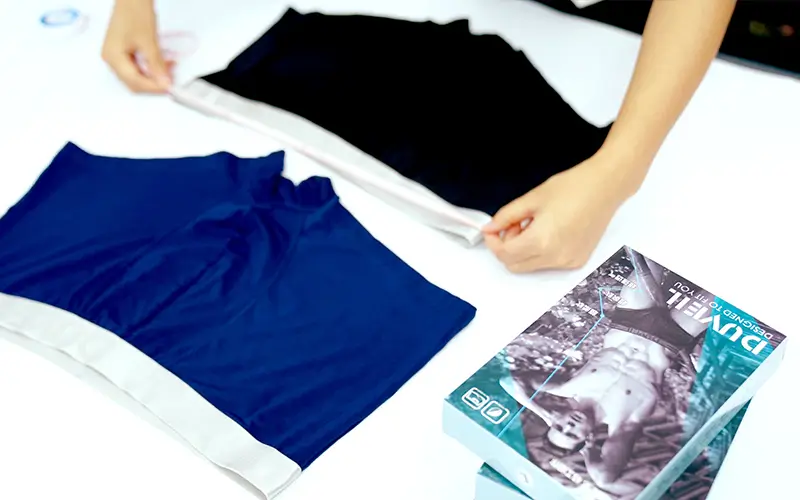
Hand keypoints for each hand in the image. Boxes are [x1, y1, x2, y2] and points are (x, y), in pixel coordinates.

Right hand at [101, 0, 172, 92]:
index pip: (135, 82)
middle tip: (171, 80)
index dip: (153, 87)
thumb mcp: (149, 40)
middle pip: (133, 82)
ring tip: (169, 70)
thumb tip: (165, 83)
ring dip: (153, 77)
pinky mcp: (122, 51)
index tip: (170, 87)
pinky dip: (150, 68)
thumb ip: (157, 64)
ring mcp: (115, 56)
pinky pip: (136, 67)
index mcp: (113, 57)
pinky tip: (162, 64)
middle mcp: (111, 59)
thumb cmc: (135, 11)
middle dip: (153, 84)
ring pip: (136, 76)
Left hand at [482, 150, 641, 272]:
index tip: (492, 229)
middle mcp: (555, 257)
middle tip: (514, 224)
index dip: (493, 242)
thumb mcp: (531, 198)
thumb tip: (489, 228)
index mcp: (541, 241)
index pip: (504, 254)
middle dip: (507, 247)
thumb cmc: (572, 187)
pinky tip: (549, 230)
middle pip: (515, 265)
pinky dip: (540, 251)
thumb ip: (506, 216)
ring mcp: (568, 261)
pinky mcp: (578, 260)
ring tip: (534, 224)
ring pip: (531, 266)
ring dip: (524, 250)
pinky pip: (548, 263)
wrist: (606, 187)